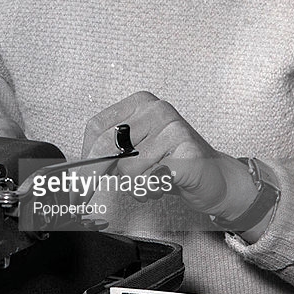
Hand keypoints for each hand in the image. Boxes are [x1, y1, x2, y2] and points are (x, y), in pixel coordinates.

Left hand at [81, 91, 255, 219]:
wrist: (215, 177)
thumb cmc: (172, 162)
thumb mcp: (135, 150)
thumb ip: (109, 152)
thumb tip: (78, 171)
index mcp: (140, 103)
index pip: (97, 127)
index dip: (86, 156)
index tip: (80, 178)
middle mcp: (157, 110)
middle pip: (109, 145)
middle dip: (102, 173)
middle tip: (102, 188)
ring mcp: (175, 129)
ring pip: (129, 167)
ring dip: (135, 184)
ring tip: (152, 180)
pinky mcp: (188, 153)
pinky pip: (151, 179)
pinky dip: (151, 190)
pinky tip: (162, 185)